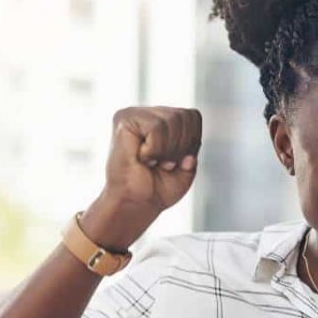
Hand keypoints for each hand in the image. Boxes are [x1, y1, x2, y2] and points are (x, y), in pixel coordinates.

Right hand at [94, 106, 201, 236]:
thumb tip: (189, 146)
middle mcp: (150, 113)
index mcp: (165, 120)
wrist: (136, 204)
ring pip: (172, 120)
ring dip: (166, 150)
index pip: (193, 116)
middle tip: (163, 163)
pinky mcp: (124, 118)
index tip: (176, 161)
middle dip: (180, 147)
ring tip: (151, 161)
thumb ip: (193, 147)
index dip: (192, 142)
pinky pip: (156, 127)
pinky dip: (154, 150)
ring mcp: (136, 114)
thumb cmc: (158, 188)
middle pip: (185, 116)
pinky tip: (141, 157)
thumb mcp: (187, 169)